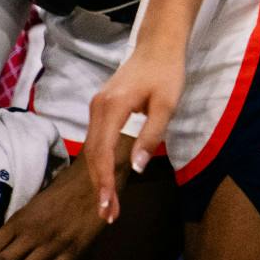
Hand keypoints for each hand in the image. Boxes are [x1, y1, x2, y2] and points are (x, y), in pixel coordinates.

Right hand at [84, 45, 180, 221]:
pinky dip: (100, 162)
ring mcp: (96, 108)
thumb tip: (136, 168)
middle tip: (108, 214)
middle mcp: (97, 108)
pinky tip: (107, 177)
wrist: (158, 45)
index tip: (106, 206)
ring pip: (92, 149)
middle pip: (92, 154)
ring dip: (98, 176)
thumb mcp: (167, 104)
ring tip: (108, 203)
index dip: (104, 181)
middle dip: (99, 185)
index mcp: (112, 107)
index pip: (102, 152)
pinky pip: (96, 140)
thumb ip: (151, 135)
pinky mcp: (100, 108)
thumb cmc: (167, 73)